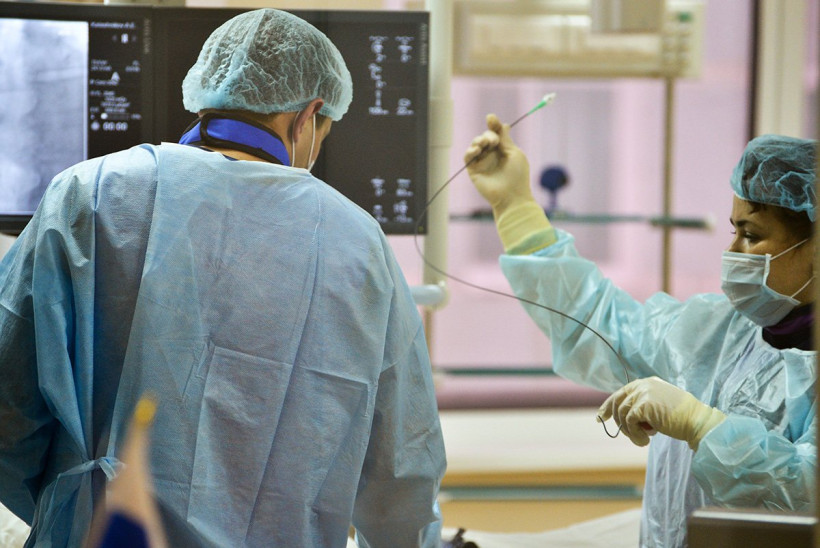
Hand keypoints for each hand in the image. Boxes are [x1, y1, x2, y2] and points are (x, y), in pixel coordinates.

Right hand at [464, 114, 533, 215]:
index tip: (490, 118)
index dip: (493, 125)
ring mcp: (482, 162)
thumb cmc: (517, 176)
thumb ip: (506, 139)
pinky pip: (467, 156)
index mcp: (503, 149)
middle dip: (488, 135)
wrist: (511, 196)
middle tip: (493, 141)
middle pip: (485, 136)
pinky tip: (476, 150)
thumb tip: (504, 124)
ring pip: (475, 144)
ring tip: (484, 144)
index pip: (496, 133)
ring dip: (478, 140)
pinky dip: (470, 151)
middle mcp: (492, 155)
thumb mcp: (514, 153)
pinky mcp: (473, 170)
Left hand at [597, 376, 725, 449]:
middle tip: (616, 429)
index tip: (601, 417)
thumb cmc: (682, 418)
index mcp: (647, 383)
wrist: (697, 421)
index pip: (622, 392)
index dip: (608, 405)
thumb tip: (625, 416)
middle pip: (618, 401)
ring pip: (622, 414)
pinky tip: (646, 440)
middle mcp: (643, 385)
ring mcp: (643, 393)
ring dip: (630, 431)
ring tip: (643, 439)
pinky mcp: (643, 405)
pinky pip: (629, 422)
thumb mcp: (660, 406)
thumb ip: (644, 405)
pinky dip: (635, 434)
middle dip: (613, 416)